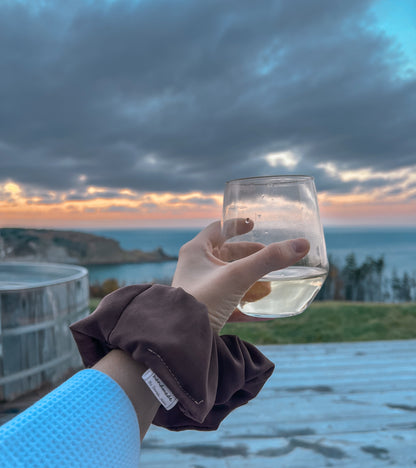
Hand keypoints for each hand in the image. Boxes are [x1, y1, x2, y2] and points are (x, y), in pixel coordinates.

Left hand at [172, 219, 309, 332]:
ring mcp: (201, 289)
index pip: (218, 228)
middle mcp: (196, 268)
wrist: (183, 341)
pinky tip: (265, 312)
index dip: (237, 224)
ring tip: (270, 283)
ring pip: (229, 278)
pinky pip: (230, 302)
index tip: (254, 225)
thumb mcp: (238, 276)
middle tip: (269, 256)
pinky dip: (246, 303)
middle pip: (226, 253)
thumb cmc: (203, 300)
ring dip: (250, 278)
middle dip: (250, 254)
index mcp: (197, 251)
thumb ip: (269, 260)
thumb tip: (302, 245)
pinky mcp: (206, 310)